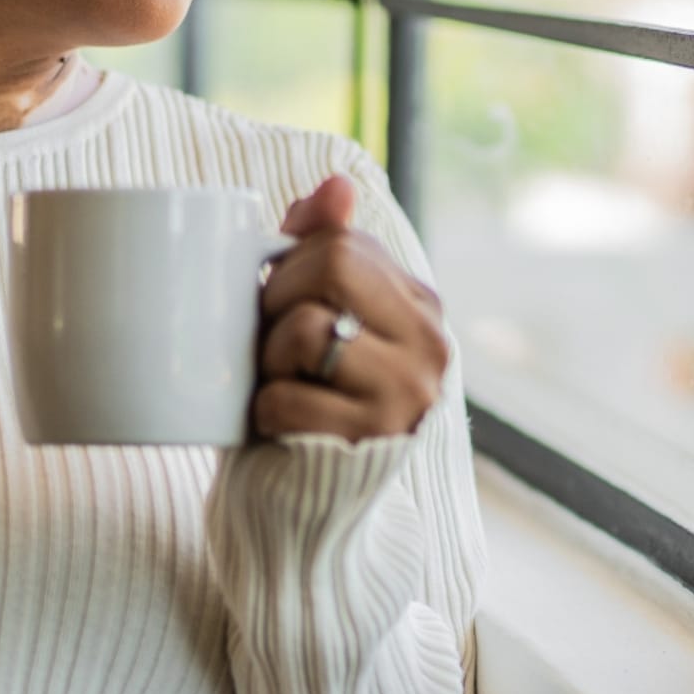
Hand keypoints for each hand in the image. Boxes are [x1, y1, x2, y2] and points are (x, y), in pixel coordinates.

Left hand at [256, 176, 448, 443]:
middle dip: (277, 300)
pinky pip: (285, 399)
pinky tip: (280, 427)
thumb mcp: (322, 316)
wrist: (315, 508)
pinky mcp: (371, 443)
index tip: (280, 306)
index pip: (341, 241)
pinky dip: (263, 414)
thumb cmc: (312, 399)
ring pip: (306, 330)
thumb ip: (327, 248)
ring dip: (268, 362)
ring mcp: (407, 395)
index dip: (287, 267)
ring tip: (280, 386)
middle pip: (332, 266)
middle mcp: (429, 346)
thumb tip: (336, 184)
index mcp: (421, 307)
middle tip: (272, 345)